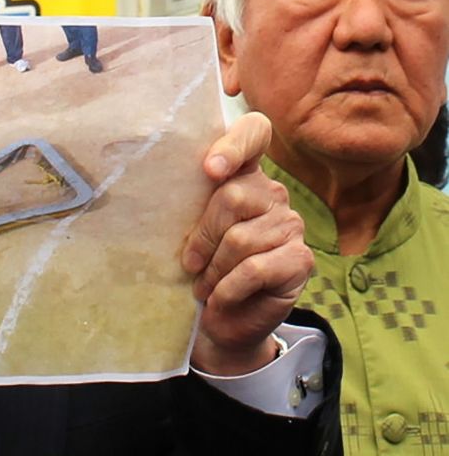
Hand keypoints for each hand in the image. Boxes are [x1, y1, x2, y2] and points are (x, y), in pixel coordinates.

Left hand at [184, 113, 311, 375]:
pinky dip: (228, 288)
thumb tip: (155, 189)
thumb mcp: (186, 233)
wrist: (222, 321)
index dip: (234, 145)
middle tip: (192, 264)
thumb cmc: (200, 271)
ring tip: (205, 286)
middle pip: (232, 196)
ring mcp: (290, 225)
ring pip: (240, 238)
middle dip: (203, 237)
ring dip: (213, 269)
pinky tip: (220, 297)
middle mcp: (272, 194)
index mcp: (243, 175)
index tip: (209, 170)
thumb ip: (186, 205)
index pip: (254, 133)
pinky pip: (253, 268)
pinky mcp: (300, 259)